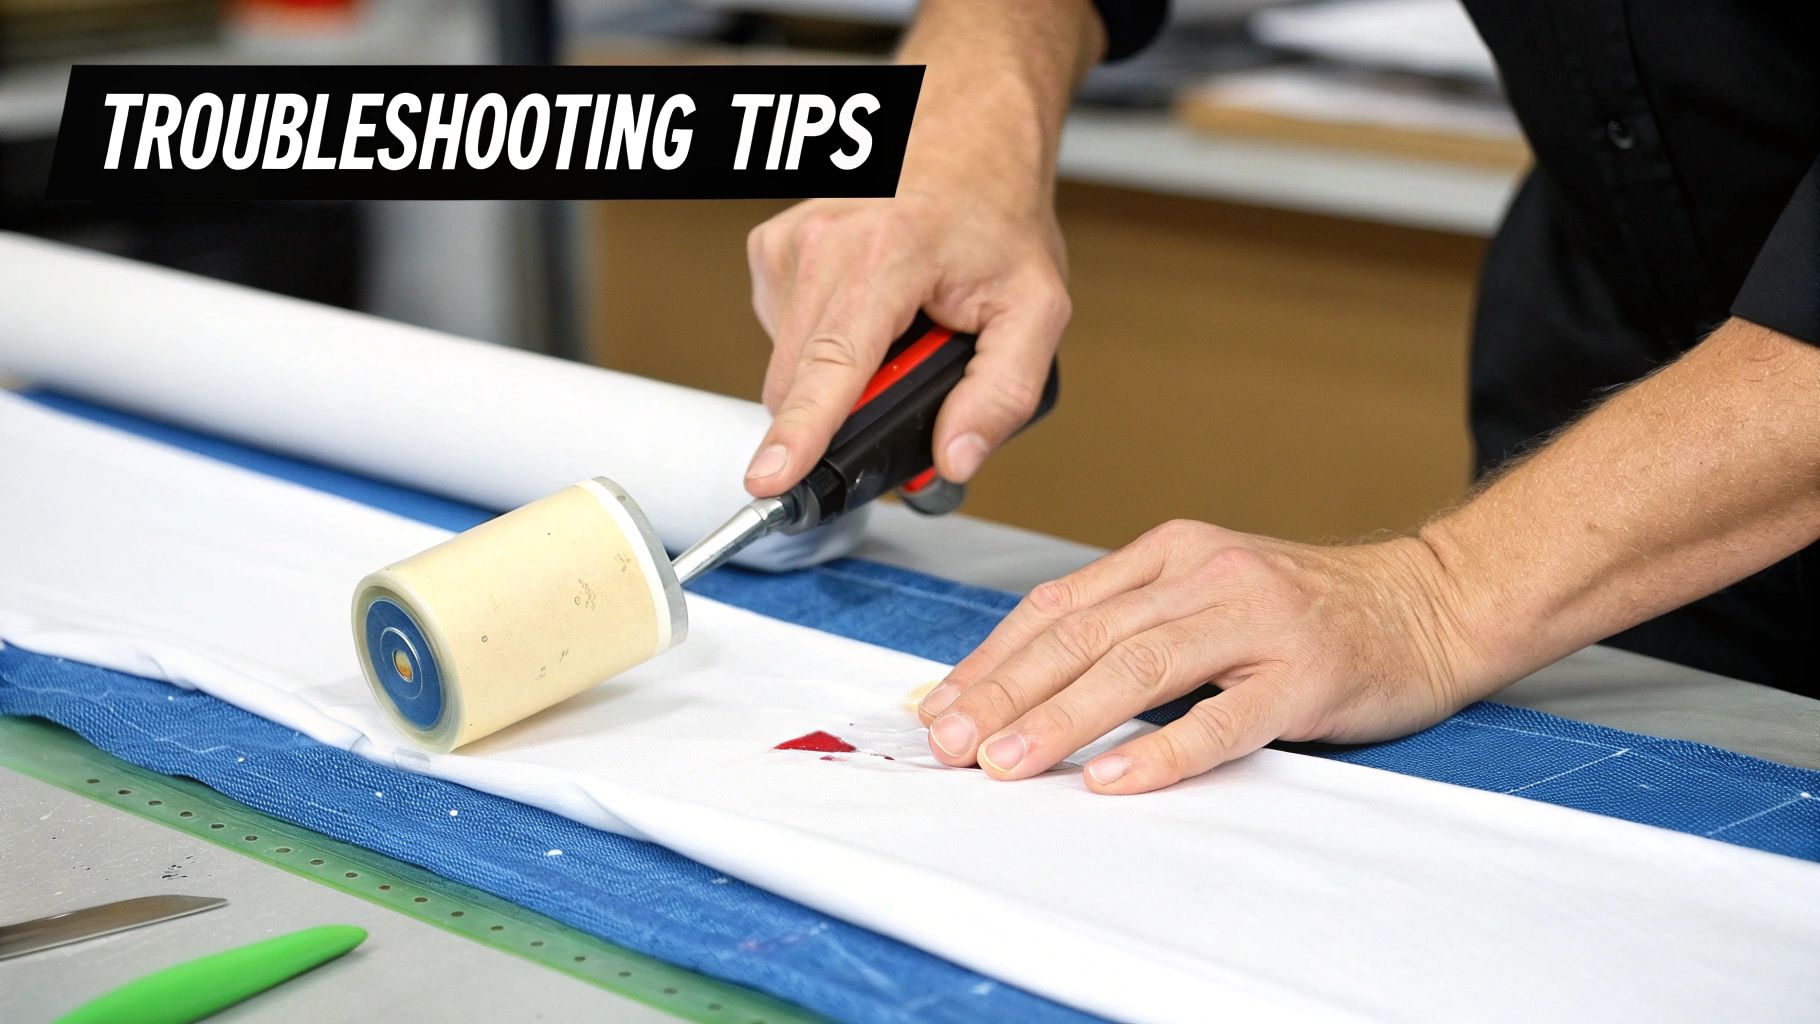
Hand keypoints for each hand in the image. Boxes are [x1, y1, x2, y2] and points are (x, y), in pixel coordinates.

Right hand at [742, 187, 1069, 494]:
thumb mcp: (1036, 309)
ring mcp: (788, 242)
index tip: (769, 478)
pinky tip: (867, 309)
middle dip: (842, 413)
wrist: (966, 135)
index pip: (832, 364)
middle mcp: (822, 241)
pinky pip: (782, 334)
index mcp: (886, 254)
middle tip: (909, 375)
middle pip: (798, 382)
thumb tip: (956, 459)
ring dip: (836, 375)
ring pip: (788, 366)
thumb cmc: (996, 216)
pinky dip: (823, 342)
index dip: (800, 432)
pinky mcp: (770, 249)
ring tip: (895, 329)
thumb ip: (1004, 393)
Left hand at [917, 520, 1486, 792]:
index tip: (939, 703)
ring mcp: (1258, 621)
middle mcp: (1206, 575)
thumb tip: (1027, 677)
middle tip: (949, 740)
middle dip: (1004, 691)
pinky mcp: (1305, 673)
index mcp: (1171, 552)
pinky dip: (1162, 750)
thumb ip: (1130, 621)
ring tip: (1006, 761)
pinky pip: (1223, 717)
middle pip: (1084, 635)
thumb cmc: (1309, 607)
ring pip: (1139, 668)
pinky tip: (1113, 777)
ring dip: (1061, 717)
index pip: (1060, 605)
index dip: (992, 657)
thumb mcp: (1207, 590)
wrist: (1432, 601)